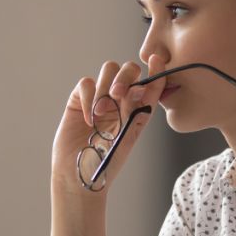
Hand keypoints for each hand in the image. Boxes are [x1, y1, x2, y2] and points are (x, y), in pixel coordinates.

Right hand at [51, 55, 167, 194]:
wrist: (79, 175)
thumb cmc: (108, 162)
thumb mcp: (128, 137)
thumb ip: (136, 111)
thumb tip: (140, 87)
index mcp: (138, 108)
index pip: (150, 82)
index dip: (155, 69)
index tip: (156, 61)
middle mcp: (120, 100)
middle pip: (128, 69)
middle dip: (126, 77)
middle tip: (119, 94)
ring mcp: (99, 98)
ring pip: (108, 69)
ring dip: (107, 86)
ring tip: (102, 111)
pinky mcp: (79, 100)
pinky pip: (86, 83)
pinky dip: (88, 97)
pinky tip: (88, 118)